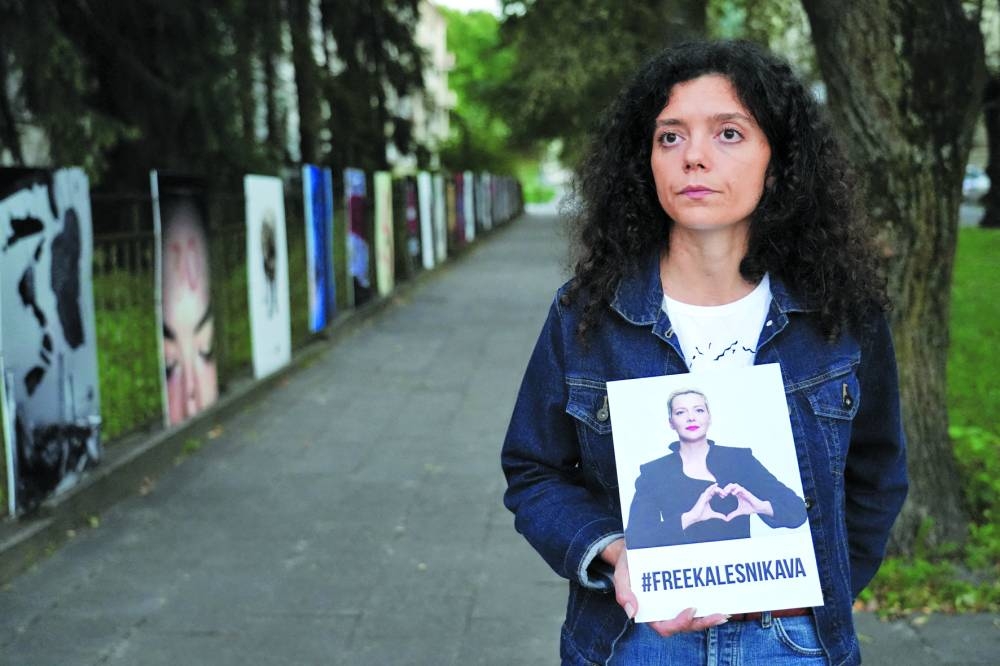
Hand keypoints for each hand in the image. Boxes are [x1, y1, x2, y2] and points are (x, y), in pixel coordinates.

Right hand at [601, 538, 727, 635]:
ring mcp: (677, 603)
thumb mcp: (622, 574)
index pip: (665, 627)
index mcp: (650, 611)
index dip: (679, 623)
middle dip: (703, 623)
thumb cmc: (629, 563)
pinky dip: (710, 605)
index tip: (691, 609)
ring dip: (710, 618)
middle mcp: (665, 610)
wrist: (636, 546)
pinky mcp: (686, 592)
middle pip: (686, 625)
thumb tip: (632, 612)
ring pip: (695, 618)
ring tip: (725, 613)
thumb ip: (623, 592)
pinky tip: (723, 601)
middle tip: (719, 615)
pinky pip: (699, 604)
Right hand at [681, 483, 727, 528]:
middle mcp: (705, 496)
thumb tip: (725, 518)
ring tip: (723, 492)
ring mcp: (704, 495)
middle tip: (725, 494)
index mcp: (707, 498)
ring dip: (718, 489)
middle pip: (714, 490)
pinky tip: (716, 485)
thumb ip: (719, 515)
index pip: (714, 492)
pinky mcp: (703, 497)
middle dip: (720, 491)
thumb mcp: (712, 514)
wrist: (695, 516)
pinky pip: (708, 490)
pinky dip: (712, 487)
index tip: (724, 496)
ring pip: (712, 489)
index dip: (719, 493)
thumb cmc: (701, 515)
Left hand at [719, 483, 772, 519]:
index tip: (721, 496)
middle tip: (722, 493)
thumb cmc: (751, 508)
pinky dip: (736, 490)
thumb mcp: (740, 512)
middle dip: (726, 488)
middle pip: (731, 485)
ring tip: (726, 492)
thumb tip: (726, 519)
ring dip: (730, 488)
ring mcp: (744, 492)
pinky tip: (733, 494)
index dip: (725, 491)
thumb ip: (733, 514)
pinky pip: (741, 488)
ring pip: (735, 485)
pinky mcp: (747, 493)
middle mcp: (740, 492)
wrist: (759, 508)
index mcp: (738, 494)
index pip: (730, 489)